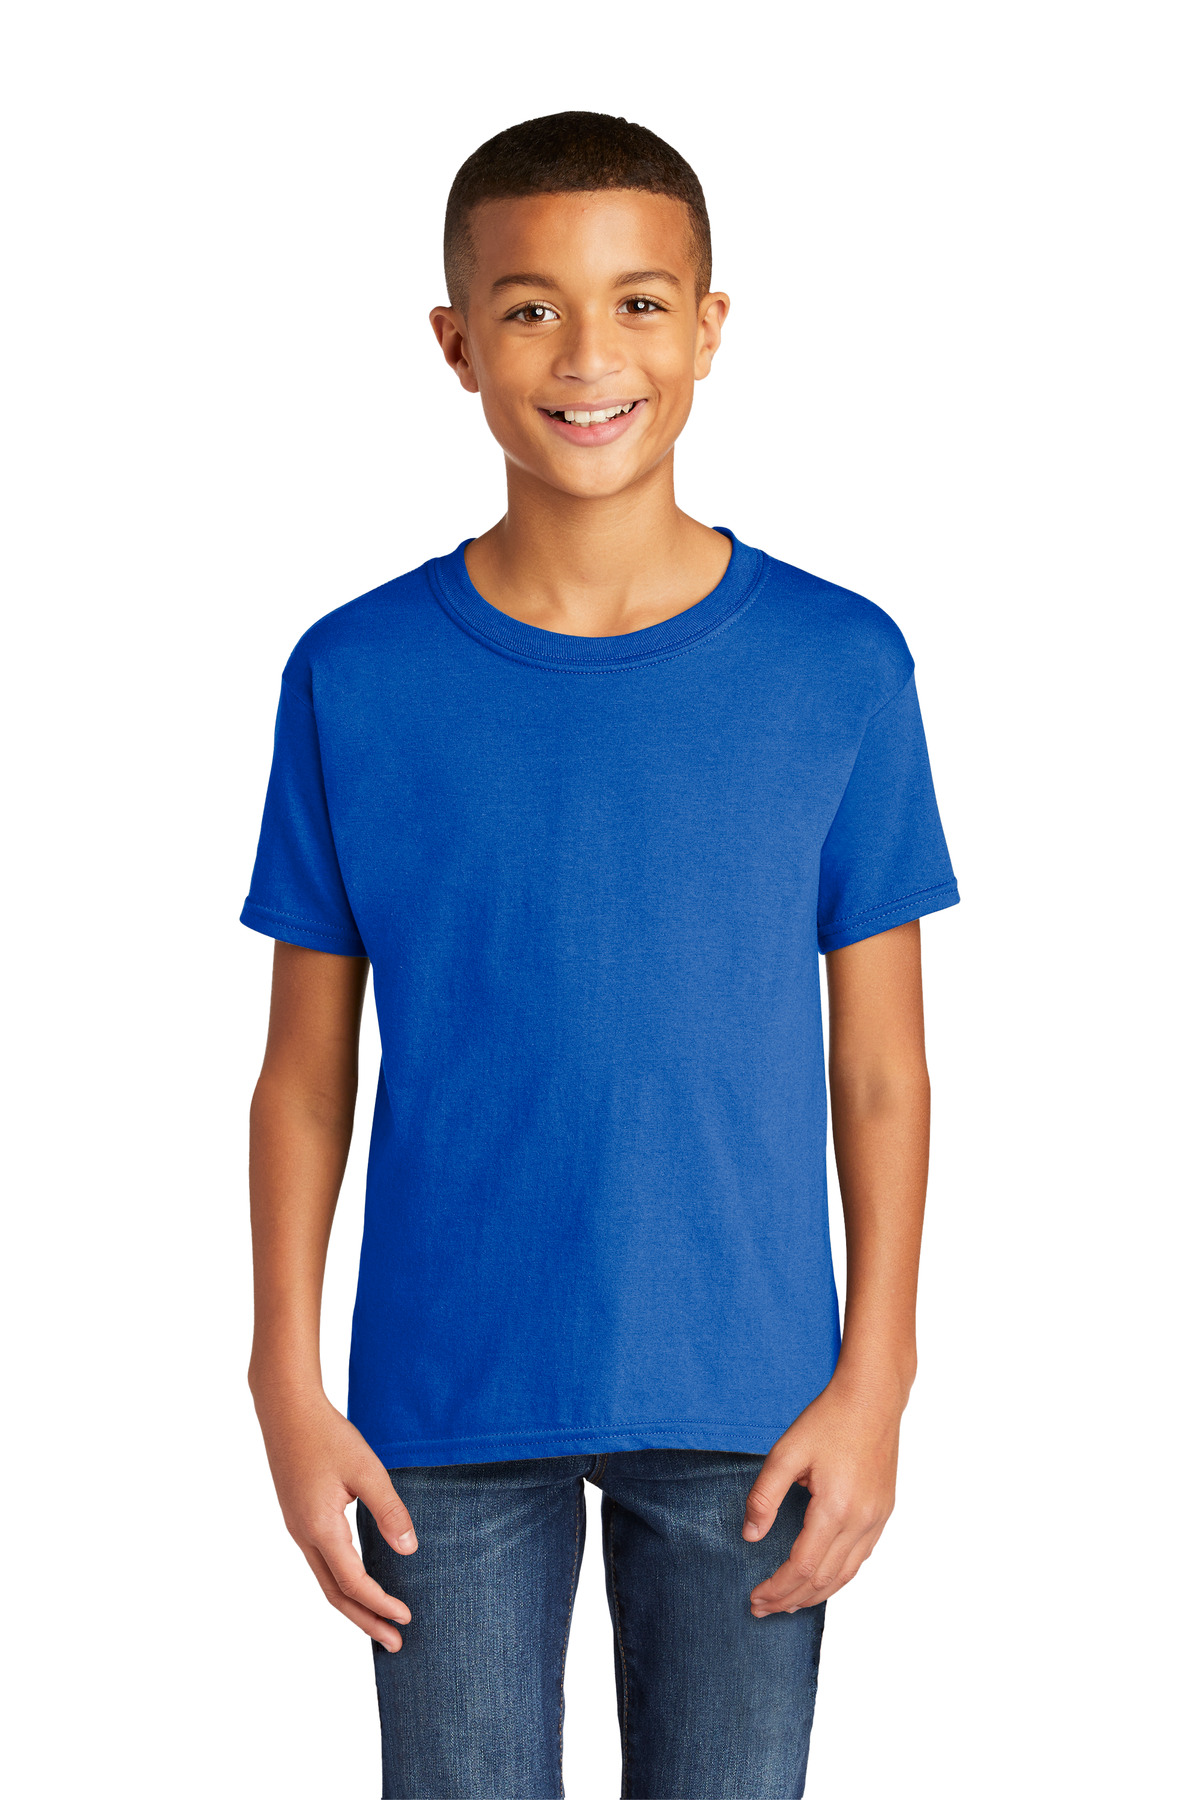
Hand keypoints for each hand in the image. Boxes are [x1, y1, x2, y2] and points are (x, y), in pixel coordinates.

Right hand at [254, 1388, 417, 1650]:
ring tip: (378, 1623)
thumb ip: (389, 1510)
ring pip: (325, 1580)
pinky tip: (357, 1581)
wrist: (287, 1410)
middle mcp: (304, 1535)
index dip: (380, 1604)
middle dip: (365, 1621)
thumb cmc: (327, 1435)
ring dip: (352, 1605)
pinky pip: (321, 1563)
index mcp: (320, 1528)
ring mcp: (298, 1528)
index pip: (353, 1582)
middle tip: (394, 1645)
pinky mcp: (298, 1517)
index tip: (405, 1619)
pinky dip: (341, 1583)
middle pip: (335, 1593)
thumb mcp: (366, 1470)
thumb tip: (409, 1549)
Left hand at [742, 1376, 902, 1613]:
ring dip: (815, 1595)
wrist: (872, 1398)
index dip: (777, 1588)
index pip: (802, 1567)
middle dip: (790, 1599)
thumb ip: (764, 1496)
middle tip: (762, 1608)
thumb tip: (750, 1535)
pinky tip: (820, 1579)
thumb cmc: (828, 1420)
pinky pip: (860, 1558)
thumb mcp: (786, 1452)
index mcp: (835, 1508)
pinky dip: (837, 1578)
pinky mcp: (883, 1512)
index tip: (755, 1598)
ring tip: (787, 1604)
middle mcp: (861, 1521)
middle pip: (823, 1579)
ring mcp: (877, 1519)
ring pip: (845, 1575)